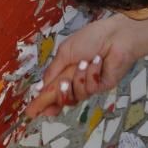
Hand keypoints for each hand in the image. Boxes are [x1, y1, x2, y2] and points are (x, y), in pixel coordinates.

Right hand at [25, 14, 139, 117]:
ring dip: (78, 79)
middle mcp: (75, 80)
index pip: (51, 91)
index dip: (42, 103)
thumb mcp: (65, 52)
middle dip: (60, 94)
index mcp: (64, 71)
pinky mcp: (101, 86)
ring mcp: (88, 84)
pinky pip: (90, 88)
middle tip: (63, 83)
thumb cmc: (92, 38)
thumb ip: (52, 71)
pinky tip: (97, 62)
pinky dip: (91, 74)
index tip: (32, 112)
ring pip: (76, 95)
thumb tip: (40, 88)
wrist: (115, 36)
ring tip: (84, 63)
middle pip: (62, 99)